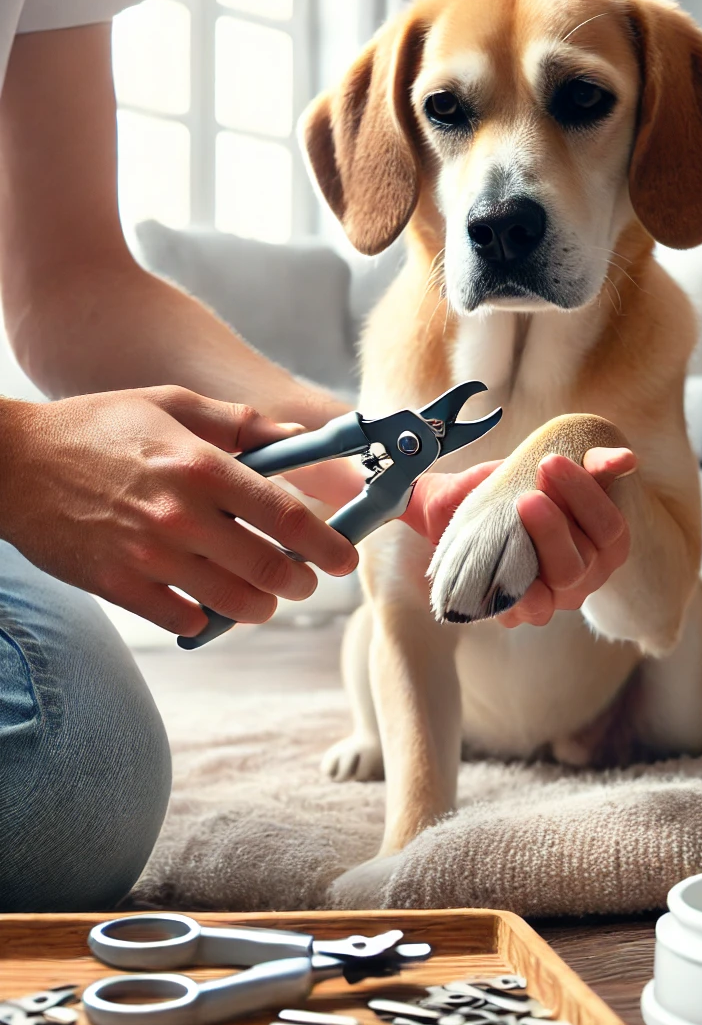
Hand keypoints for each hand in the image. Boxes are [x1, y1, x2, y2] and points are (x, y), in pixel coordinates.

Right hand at [0, 386, 356, 636]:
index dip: (327, 544)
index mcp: (201, 465)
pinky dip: (203, 618)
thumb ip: (238, 423)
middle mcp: (181, 514)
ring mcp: (149, 555)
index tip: (345, 558)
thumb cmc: (95, 428)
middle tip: (303, 580)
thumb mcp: (169, 403)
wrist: (13, 464)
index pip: (286, 516)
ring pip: (234, 603)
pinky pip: (183, 620)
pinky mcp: (118, 585)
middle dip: (299, 582)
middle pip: (269, 569)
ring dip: (260, 606)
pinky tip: (203, 604)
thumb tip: (294, 436)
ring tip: (262, 597)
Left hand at [403, 447, 634, 625]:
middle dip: (555, 523)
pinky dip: (521, 588)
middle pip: (585, 558)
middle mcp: (586, 574)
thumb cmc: (515, 490)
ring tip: (515, 513)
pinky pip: (531, 608)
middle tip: (527, 494)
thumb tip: (626, 460)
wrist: (458, 514)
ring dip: (542, 544)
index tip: (550, 461)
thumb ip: (591, 464)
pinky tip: (502, 562)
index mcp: (602, 542)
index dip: (585, 494)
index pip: (610, 527)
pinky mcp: (520, 612)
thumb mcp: (547, 470)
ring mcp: (556, 597)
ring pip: (563, 579)